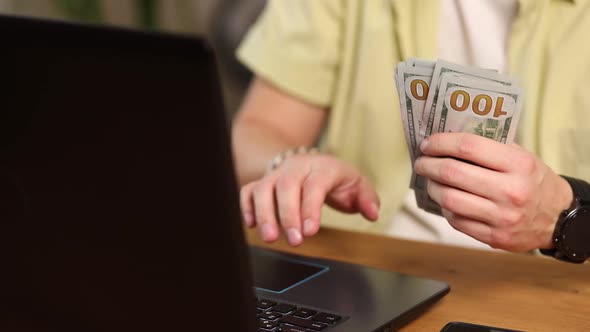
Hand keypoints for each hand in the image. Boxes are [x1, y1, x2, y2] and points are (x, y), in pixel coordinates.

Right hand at [240, 153, 379, 245]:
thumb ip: (367, 198)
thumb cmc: (336, 179)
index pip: (314, 185)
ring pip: (263, 188)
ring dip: (264, 213)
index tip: (309, 231)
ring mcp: (277, 174)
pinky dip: (246, 207)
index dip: (310, 208)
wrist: (314, 163)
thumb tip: (372, 213)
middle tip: (294, 240)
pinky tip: (251, 225)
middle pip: (286, 186)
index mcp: (322, 167)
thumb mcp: (358, 185)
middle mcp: (296, 168)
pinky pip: (248, 191)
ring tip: (270, 237)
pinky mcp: (262, 183)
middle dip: (287, 215)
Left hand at [414, 132, 572, 251]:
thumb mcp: (522, 157)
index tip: (428, 144)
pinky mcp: (494, 237)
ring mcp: (502, 218)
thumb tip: (447, 139)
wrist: (558, 219)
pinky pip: (456, 221)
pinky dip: (445, 208)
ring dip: (432, 187)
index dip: (441, 143)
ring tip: (430, 180)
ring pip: (449, 199)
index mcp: (519, 165)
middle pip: (453, 173)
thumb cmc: (533, 181)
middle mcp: (511, 191)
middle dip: (429, 165)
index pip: (468, 147)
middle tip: (421, 162)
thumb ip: (490, 148)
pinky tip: (446, 199)